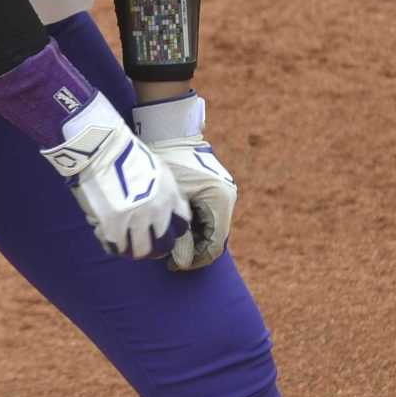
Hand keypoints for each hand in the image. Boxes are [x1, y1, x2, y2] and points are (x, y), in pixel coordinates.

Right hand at [40, 94, 190, 260]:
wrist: (104, 148)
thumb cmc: (127, 153)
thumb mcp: (158, 169)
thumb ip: (163, 190)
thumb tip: (159, 208)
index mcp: (170, 195)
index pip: (182, 223)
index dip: (173, 230)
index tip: (163, 232)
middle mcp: (158, 211)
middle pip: (162, 243)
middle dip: (154, 247)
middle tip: (144, 248)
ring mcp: (136, 219)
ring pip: (140, 249)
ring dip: (134, 251)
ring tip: (126, 249)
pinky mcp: (114, 225)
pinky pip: (117, 246)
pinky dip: (114, 246)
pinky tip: (110, 243)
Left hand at [133, 93, 236, 270]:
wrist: (169, 131)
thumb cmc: (168, 163)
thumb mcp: (172, 203)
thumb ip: (180, 235)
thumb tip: (182, 263)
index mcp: (220, 199)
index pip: (215, 245)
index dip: (196, 260)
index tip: (175, 266)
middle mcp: (227, 196)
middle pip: (215, 238)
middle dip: (194, 250)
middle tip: (170, 258)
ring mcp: (223, 191)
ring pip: (211, 228)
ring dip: (193, 239)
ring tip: (171, 243)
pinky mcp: (215, 187)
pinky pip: (207, 215)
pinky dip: (194, 225)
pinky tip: (176, 227)